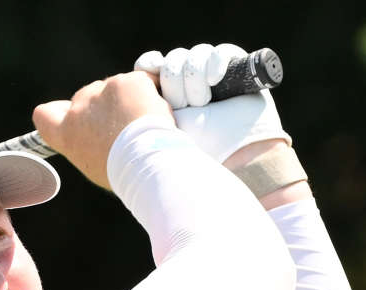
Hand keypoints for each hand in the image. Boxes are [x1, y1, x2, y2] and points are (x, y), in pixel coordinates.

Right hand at [32, 71, 172, 189]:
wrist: (145, 161)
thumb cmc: (121, 171)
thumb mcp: (92, 163)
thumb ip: (85, 141)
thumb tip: (92, 131)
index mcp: (66, 132)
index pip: (44, 115)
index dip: (56, 113)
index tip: (68, 116)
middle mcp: (79, 107)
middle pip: (87, 96)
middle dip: (104, 106)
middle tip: (125, 128)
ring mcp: (103, 90)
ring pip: (116, 87)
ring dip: (128, 99)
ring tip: (142, 125)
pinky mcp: (128, 81)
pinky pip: (141, 81)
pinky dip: (150, 91)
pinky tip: (156, 112)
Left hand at [134, 43, 290, 164]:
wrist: (227, 161)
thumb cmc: (188, 152)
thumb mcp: (155, 128)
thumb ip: (139, 106)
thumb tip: (127, 78)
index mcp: (165, 98)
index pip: (151, 65)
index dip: (150, 64)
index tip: (149, 69)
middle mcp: (188, 85)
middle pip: (174, 60)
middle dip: (175, 82)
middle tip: (182, 106)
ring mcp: (213, 78)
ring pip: (196, 56)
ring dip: (195, 80)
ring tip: (201, 104)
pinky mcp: (237, 71)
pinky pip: (222, 52)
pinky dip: (216, 63)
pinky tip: (214, 80)